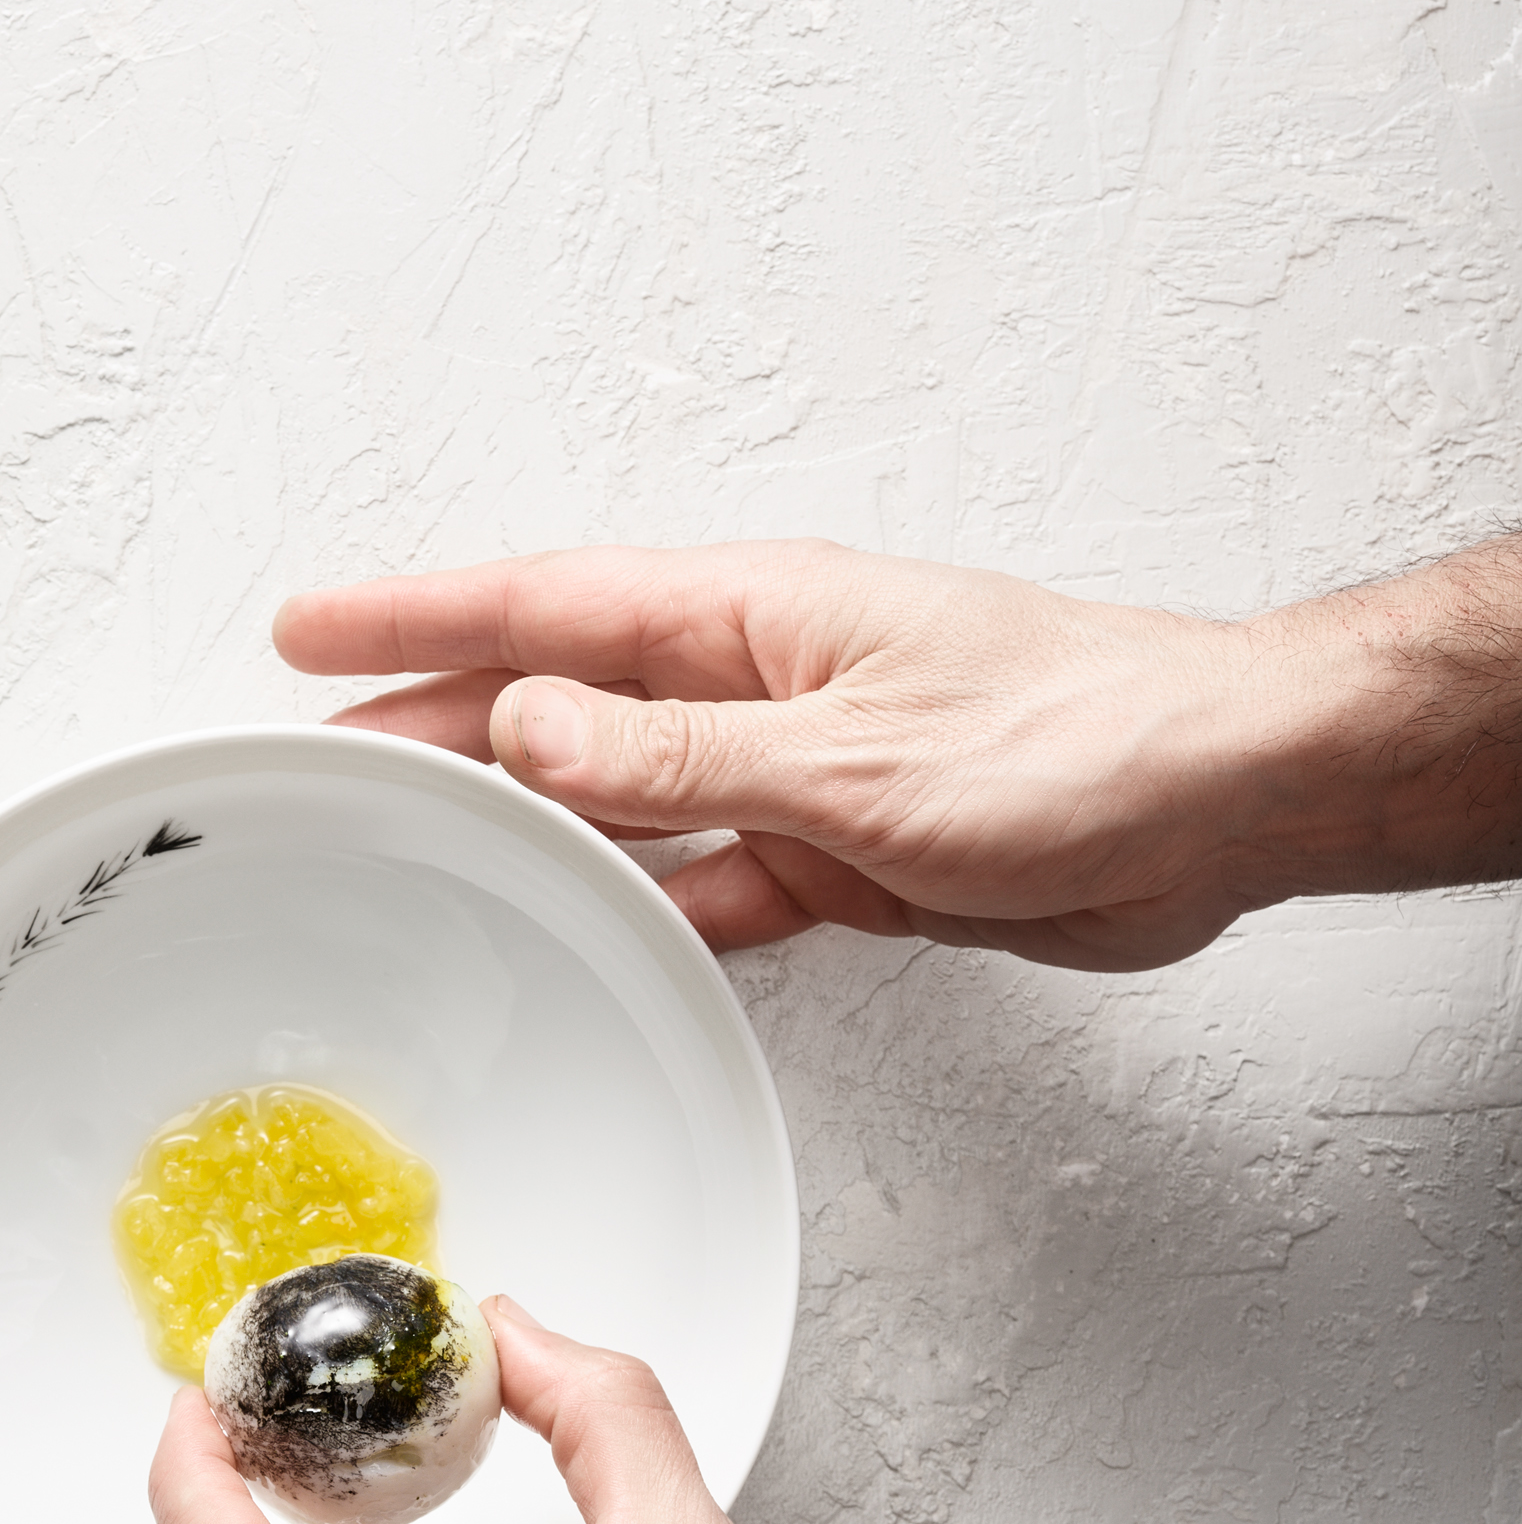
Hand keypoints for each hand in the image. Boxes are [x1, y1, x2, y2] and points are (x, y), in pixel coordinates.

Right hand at [277, 537, 1521, 970]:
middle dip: (441, 714)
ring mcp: (797, 767)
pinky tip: (585, 918)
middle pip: (562, 697)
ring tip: (423, 832)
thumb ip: (674, 754)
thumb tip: (530, 727)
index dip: (418, 618)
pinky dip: (643, 898)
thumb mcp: (841, 757)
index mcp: (752, 617)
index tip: (313, 630)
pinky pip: (705, 876)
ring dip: (527, 813)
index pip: (544, 606)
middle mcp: (760, 681)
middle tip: (330, 741)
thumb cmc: (1071, 738)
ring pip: (623, 792)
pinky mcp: (841, 851)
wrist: (1210, 804)